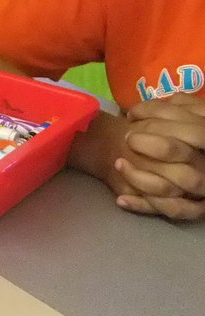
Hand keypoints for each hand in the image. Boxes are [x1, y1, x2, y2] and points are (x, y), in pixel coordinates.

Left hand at [114, 94, 204, 219]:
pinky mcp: (194, 208)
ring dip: (138, 177)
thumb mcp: (197, 115)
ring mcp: (201, 189)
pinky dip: (144, 205)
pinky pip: (170, 211)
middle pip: (177, 153)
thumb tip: (156, 104)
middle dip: (149, 145)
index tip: (131, 115)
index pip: (188, 127)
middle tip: (128, 139)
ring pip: (168, 187)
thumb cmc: (193, 135)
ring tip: (119, 164)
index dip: (156, 116)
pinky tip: (120, 198)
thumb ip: (185, 106)